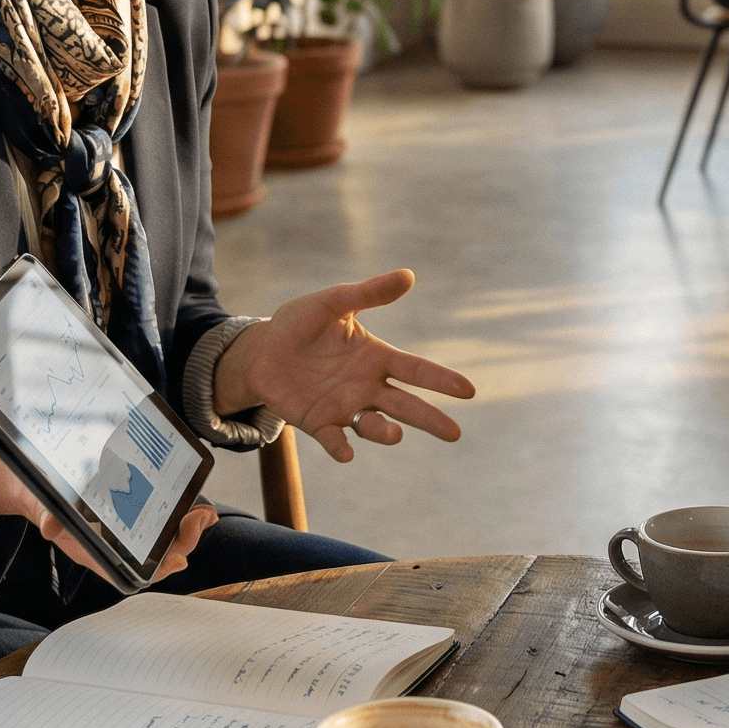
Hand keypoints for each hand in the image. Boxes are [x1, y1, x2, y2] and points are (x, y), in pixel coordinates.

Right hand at [0, 444, 216, 583]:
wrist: (38, 487)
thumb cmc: (44, 500)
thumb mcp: (43, 505)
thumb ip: (48, 516)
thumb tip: (48, 525)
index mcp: (99, 552)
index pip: (136, 570)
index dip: (161, 566)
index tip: (178, 556)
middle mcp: (119, 546)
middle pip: (161, 553)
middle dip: (185, 539)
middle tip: (200, 516)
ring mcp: (129, 530)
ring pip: (167, 538)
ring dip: (190, 527)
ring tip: (205, 512)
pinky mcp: (136, 512)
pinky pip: (164, 519)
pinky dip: (183, 513)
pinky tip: (196, 501)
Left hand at [221, 269, 475, 463]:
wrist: (261, 351)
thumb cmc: (299, 323)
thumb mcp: (333, 303)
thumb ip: (368, 293)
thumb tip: (409, 275)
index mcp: (376, 357)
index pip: (416, 370)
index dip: (441, 380)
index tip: (468, 390)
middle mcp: (367, 386)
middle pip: (407, 405)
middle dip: (431, 419)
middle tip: (454, 433)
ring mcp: (345, 407)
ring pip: (375, 425)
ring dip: (386, 432)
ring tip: (396, 434)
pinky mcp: (319, 423)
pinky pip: (334, 440)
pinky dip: (342, 447)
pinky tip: (346, 452)